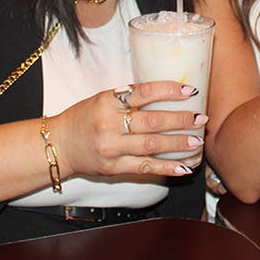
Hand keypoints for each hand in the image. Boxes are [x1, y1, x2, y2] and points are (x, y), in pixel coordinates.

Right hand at [49, 81, 206, 179]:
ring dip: (178, 144)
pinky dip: (166, 168)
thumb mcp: (102, 98)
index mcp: (107, 101)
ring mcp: (111, 148)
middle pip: (152, 121)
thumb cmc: (83, 117)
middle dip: (180, 120)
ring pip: (151, 146)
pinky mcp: (113, 168)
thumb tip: (166, 94)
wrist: (58, 145)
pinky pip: (144, 168)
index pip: (143, 92)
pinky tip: (183, 168)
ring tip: (197, 141)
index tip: (190, 91)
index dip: (169, 91)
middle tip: (201, 118)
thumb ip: (129, 98)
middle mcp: (109, 124)